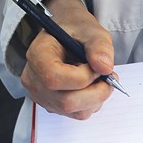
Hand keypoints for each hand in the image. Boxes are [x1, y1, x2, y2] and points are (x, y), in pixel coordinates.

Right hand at [22, 0, 114, 119]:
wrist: (66, 34)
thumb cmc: (75, 29)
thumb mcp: (91, 30)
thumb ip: (99, 46)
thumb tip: (105, 68)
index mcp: (37, 55)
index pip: (54, 78)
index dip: (82, 77)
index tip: (97, 66)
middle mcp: (34, 79)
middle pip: (65, 102)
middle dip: (95, 92)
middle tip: (109, 78)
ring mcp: (42, 95)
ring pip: (74, 111)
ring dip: (96, 98)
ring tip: (100, 79)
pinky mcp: (53, 105)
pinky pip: (76, 113)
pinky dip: (91, 103)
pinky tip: (92, 86)